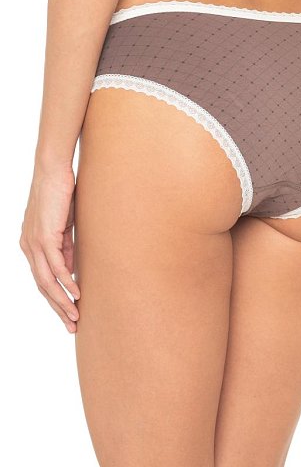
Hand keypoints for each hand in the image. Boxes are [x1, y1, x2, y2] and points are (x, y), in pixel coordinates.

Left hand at [20, 163, 80, 332]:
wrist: (52, 170)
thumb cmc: (60, 194)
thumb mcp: (64, 226)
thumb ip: (65, 247)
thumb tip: (70, 269)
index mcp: (31, 245)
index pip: (42, 280)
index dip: (55, 298)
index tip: (69, 313)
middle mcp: (28, 248)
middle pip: (42, 287)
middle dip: (58, 308)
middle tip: (72, 326)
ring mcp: (34, 244)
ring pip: (47, 282)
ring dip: (62, 302)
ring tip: (75, 317)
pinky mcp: (44, 237)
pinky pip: (55, 267)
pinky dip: (66, 283)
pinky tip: (77, 293)